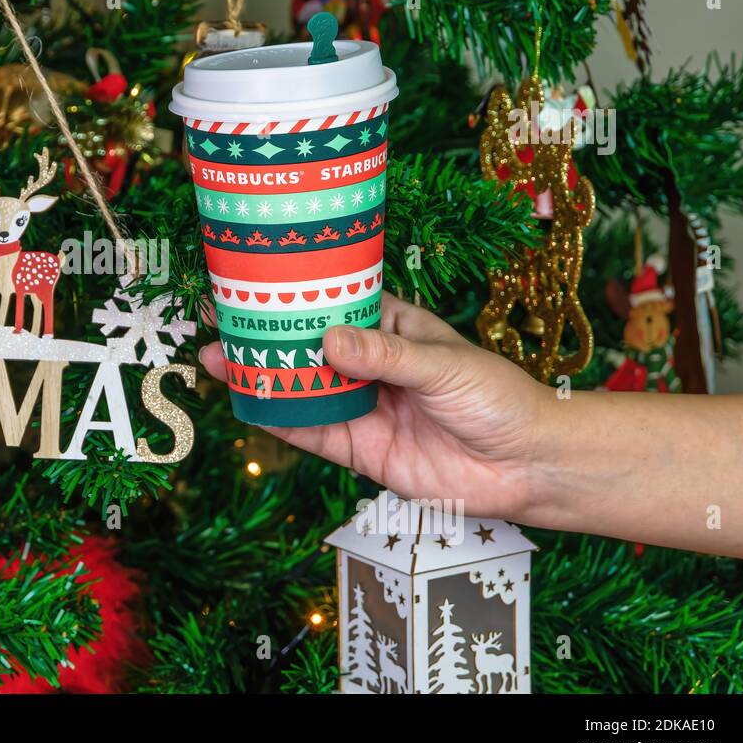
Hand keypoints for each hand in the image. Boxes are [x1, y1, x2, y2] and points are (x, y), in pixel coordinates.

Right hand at [200, 292, 553, 520]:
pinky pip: (310, 431)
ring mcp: (361, 405)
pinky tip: (245, 401)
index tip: (252, 275)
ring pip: (299, 387)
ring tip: (214, 357)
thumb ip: (385, 356)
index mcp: (392, 326)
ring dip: (259, 374)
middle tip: (215, 317)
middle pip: (306, 345)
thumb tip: (328, 341)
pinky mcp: (360, 449)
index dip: (295, 289)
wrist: (528, 468)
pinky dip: (277, 418)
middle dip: (262, 332)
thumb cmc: (499, 399)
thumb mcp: (443, 365)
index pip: (335, 301)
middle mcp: (370, 363)